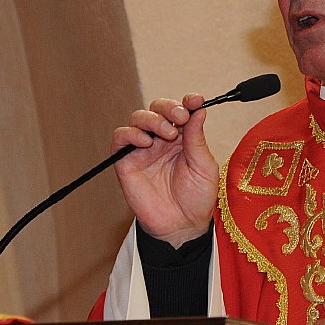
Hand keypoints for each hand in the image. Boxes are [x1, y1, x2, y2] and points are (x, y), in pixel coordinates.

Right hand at [111, 94, 219, 247]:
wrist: (182, 225)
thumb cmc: (197, 198)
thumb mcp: (204, 165)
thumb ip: (197, 138)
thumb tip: (199, 110)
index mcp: (184, 137)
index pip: (181, 110)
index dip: (187, 101)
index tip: (196, 100)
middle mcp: (162, 139)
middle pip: (157, 109)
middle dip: (168, 107)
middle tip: (180, 117)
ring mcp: (143, 149)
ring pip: (138, 118)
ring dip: (152, 119)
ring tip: (167, 134)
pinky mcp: (126, 162)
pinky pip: (121, 138)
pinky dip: (131, 134)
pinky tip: (146, 142)